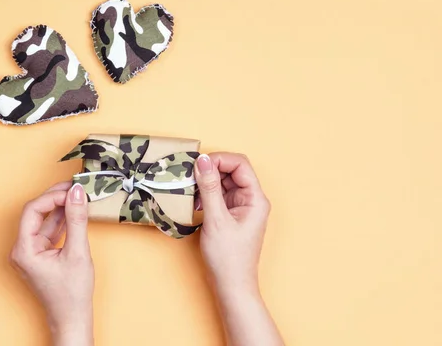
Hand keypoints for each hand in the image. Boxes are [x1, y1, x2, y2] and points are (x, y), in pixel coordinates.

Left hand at [10, 182, 93, 345]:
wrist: (72, 319)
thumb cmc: (71, 294)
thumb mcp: (77, 252)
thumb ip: (77, 220)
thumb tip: (78, 193)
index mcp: (23, 249)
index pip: (33, 210)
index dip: (52, 196)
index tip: (73, 190)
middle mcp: (22, 249)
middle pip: (37, 212)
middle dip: (57, 198)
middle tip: (77, 187)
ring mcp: (31, 252)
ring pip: (44, 220)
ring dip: (62, 207)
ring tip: (79, 195)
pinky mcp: (41, 254)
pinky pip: (49, 230)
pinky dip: (63, 220)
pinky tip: (76, 211)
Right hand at [195, 153, 269, 293]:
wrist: (231, 286)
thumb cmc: (229, 258)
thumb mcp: (216, 219)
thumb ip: (209, 188)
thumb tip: (203, 161)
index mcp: (255, 198)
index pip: (240, 164)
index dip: (219, 160)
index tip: (199, 164)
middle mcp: (251, 200)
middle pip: (231, 171)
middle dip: (210, 171)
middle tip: (190, 176)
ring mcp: (241, 207)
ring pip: (223, 182)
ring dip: (205, 183)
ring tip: (191, 192)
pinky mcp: (230, 215)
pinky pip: (218, 195)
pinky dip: (205, 195)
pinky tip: (195, 203)